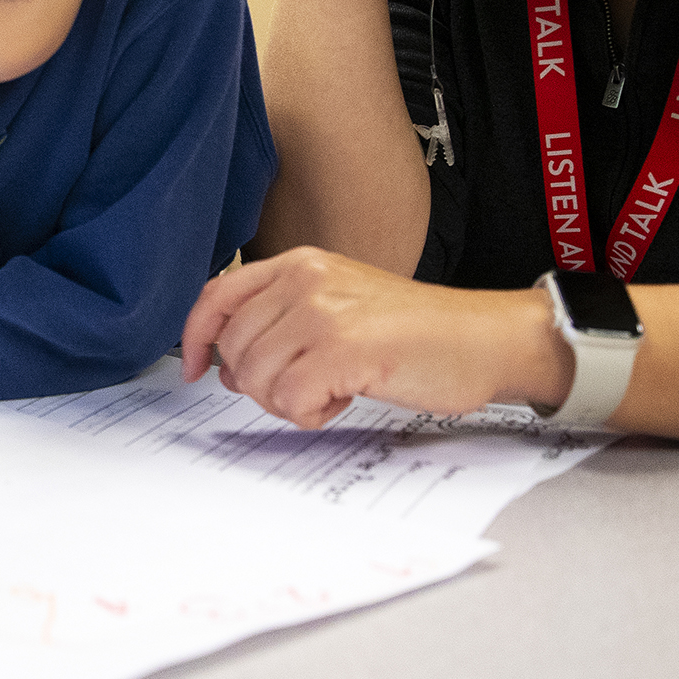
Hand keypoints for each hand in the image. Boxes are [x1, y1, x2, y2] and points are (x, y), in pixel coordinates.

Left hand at [180, 248, 570, 428]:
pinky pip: (289, 401)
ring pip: (256, 378)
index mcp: (300, 263)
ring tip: (329, 391)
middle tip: (302, 388)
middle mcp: (306, 279)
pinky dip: (311, 415)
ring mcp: (323, 312)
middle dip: (257, 383)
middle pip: (233, 347)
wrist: (484, 339)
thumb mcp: (340, 305)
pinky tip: (343, 399)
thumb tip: (228, 367)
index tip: (194, 369)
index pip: (218, 295)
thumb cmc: (417, 331)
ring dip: (286, 402)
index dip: (194, 337)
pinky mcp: (343, 349)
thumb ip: (283, 323)